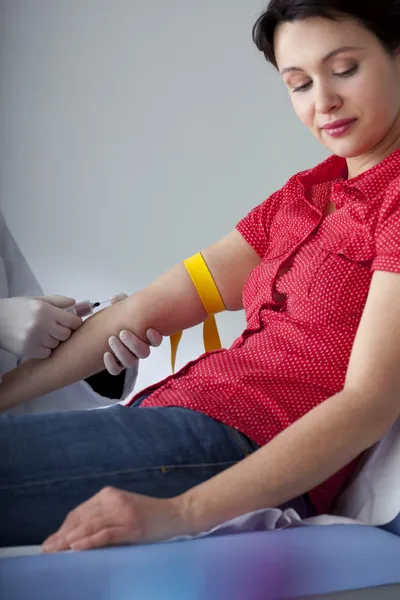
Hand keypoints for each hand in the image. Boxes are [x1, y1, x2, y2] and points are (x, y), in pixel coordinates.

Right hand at [0, 295, 81, 358]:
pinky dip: (44, 349)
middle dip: (62, 331)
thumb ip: (58, 301)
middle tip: (53, 328)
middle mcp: (41, 324)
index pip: (73, 321)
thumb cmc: (16, 309)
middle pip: (66, 334)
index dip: (74, 322)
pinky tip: (36, 342)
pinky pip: (47, 353)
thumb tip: (77, 305)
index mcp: (44, 309)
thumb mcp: (36, 299)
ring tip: (41, 334)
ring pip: (56, 344)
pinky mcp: (28, 351)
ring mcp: (34, 339)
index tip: (70, 322)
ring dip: (52, 340)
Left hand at [42, 487, 187, 552]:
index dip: (63, 528)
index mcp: (109, 494)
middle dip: (62, 536)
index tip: (51, 542)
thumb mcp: (123, 510)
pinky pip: (105, 534)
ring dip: (70, 540)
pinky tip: (76, 547)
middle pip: (81, 519)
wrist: (177, 514)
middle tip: (47, 550)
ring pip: (89, 526)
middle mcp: (113, 500)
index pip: (79, 512)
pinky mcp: (131, 526)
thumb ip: (103, 516)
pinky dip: (89, 541)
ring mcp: (123, 512)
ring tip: (56, 551)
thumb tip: (75, 535)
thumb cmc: (149, 516)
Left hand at [103, 293, 162, 374]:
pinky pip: (116, 370)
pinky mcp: (117, 365)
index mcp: (145, 336)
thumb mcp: (123, 307)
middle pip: (143, 353)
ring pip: (130, 362)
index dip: (154, 338)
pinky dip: (111, 364)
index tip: (148, 329)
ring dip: (121, 352)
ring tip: (111, 339)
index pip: (156, 341)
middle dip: (134, 343)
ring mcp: (129, 358)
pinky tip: (106, 354)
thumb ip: (121, 301)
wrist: (108, 330)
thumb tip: (114, 298)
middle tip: (122, 332)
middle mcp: (139, 349)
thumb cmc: (121, 318)